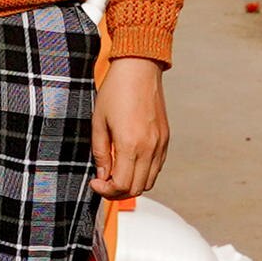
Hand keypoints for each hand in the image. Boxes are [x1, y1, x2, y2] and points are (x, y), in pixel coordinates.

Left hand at [89, 55, 171, 198]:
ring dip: (132, 184)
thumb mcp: (98, 122)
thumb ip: (101, 153)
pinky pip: (157, 167)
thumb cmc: (116, 91)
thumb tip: (103, 175)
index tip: (96, 182)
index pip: (121, 185)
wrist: (139, 69)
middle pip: (136, 189)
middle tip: (104, 182)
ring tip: (116, 173)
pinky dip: (144, 173)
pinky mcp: (166, 139)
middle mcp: (149, 148)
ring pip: (149, 181)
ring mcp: (160, 144)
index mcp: (130, 145)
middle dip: (117, 192)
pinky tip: (130, 162)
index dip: (106, 191)